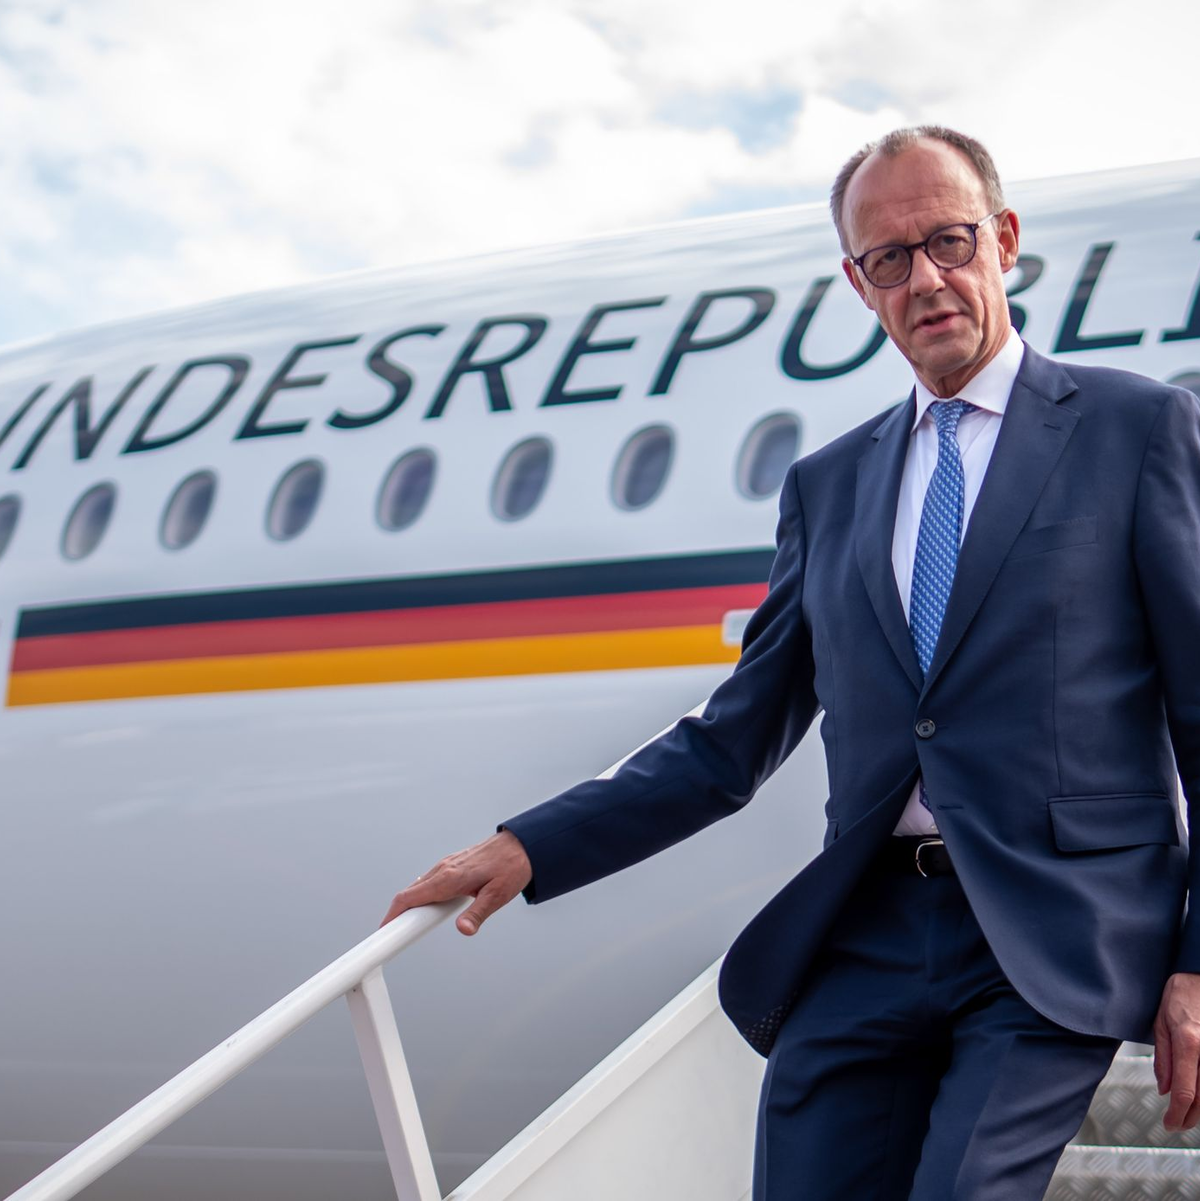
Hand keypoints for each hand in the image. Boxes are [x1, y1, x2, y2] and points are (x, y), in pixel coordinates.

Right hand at [380, 829, 532, 935]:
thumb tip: (463, 930)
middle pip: (408, 894)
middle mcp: (442, 869)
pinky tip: (430, 909)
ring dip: (410, 906)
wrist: (522, 845)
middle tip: (394, 937)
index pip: (408, 897)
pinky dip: (421, 897)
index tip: (383, 933)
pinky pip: (428, 882)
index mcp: (449, 878)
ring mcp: (445, 865)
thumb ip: (477, 914)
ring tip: (411, 928)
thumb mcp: (497, 896)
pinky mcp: (451, 865)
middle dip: (397, 915)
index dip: (392, 916)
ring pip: (417, 887)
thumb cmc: (511, 868)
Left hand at [1153, 971, 1199, 1129]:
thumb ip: (1163, 1059)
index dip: (1177, 1114)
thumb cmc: (1180, 996)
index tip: (1169, 1124)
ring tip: (1188, 1115)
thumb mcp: (1161, 1023)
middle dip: (1190, 1118)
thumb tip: (1164, 1091)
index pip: (1184, 1091)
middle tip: (1176, 1124)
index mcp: (1189, 1043)